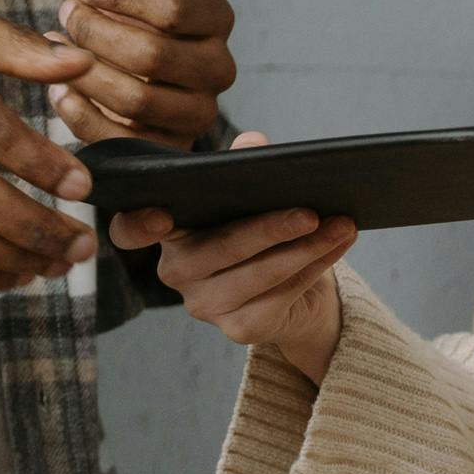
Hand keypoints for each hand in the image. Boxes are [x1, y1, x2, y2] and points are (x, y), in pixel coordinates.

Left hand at [53, 0, 238, 147]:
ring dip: (83, 72)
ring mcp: (200, 114)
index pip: (173, 9)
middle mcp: (219, 67)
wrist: (145, 75)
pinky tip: (56, 89)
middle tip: (65, 14)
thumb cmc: (138, 20)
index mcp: (216, 19)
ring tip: (55, 49)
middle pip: (152, 54)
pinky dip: (80, 113)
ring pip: (136, 99)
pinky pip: (120, 139)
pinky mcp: (171, 150)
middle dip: (96, 32)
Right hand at [106, 134, 353, 382]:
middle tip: (311, 210)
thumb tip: (254, 144)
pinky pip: (282, 295)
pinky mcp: (239, 329)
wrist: (291, 286)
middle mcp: (176, 271)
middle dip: (271, 227)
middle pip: (223, 248)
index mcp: (170, 230)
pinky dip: (315, 267)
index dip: (138, 224)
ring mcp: (205, 305)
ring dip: (307, 248)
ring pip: (260, 274)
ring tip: (342, 224)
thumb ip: (246, 165)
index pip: (131, 231)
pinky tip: (337, 245)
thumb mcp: (251, 193)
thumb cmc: (259, 227)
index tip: (159, 215)